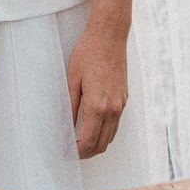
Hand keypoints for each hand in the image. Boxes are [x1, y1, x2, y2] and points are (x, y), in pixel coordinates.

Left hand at [66, 28, 128, 159]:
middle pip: (101, 144)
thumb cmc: (89, 53)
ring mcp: (121, 105)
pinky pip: (116, 125)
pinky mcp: (124, 99)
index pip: (88, 141)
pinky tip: (93, 128)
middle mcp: (113, 109)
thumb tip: (65, 125)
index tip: (66, 151)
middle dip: (87, 153)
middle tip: (72, 151)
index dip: (76, 151)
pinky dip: (105, 133)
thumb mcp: (72, 79)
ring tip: (81, 143)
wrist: (110, 37)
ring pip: (111, 137)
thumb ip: (70, 106)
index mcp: (97, 106)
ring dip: (97, 144)